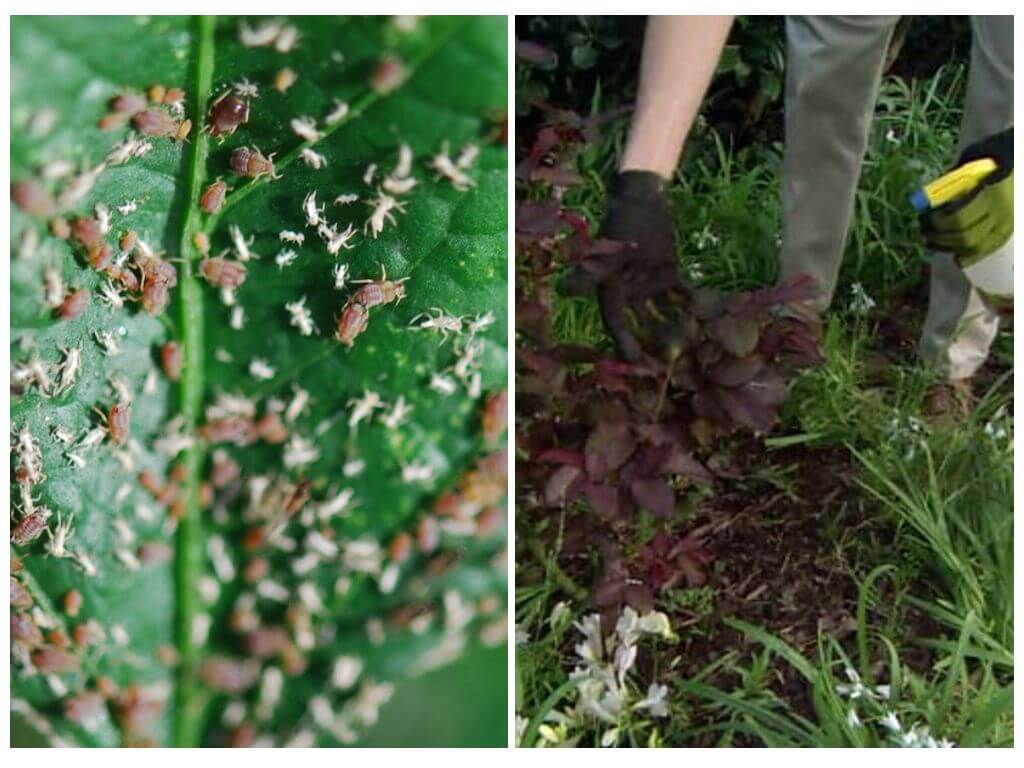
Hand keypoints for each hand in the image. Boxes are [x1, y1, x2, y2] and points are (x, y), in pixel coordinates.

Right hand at [562, 171, 684, 360]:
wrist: (642, 201)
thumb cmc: (621, 226)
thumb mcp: (606, 252)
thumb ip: (587, 275)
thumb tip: (562, 291)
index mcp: (610, 290)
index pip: (616, 322)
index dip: (625, 341)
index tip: (637, 361)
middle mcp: (629, 293)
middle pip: (640, 322)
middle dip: (652, 340)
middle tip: (667, 359)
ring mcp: (649, 285)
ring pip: (661, 312)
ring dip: (673, 326)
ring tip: (688, 342)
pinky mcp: (668, 275)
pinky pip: (679, 295)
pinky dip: (690, 305)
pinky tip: (703, 318)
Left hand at [921, 128, 1012, 263]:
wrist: (1019, 165)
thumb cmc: (994, 161)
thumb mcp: (972, 164)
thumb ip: (952, 183)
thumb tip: (926, 201)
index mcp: (992, 194)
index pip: (959, 218)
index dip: (938, 222)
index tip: (925, 216)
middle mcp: (1002, 213)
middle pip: (965, 235)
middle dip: (939, 236)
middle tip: (923, 229)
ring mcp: (1007, 224)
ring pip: (974, 246)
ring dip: (948, 246)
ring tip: (930, 240)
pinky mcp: (1007, 231)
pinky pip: (986, 249)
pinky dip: (969, 255)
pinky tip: (954, 255)